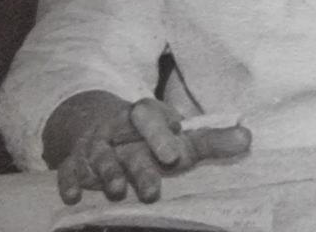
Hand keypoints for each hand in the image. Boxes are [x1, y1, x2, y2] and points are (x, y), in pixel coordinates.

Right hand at [45, 93, 250, 203]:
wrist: (102, 128)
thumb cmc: (152, 139)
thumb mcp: (179, 137)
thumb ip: (211, 140)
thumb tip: (247, 138)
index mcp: (145, 117)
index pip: (151, 118)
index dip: (161, 135)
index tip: (174, 154)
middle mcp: (118, 130)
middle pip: (128, 146)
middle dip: (139, 168)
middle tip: (153, 191)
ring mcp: (94, 147)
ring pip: (99, 159)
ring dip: (107, 175)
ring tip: (117, 191)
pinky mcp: (74, 164)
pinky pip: (68, 171)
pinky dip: (69, 183)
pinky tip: (73, 197)